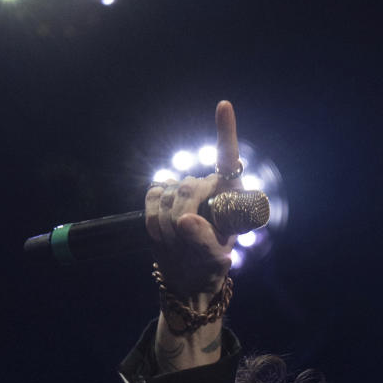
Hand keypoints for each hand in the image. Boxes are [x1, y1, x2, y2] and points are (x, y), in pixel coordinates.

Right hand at [145, 100, 241, 299]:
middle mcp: (208, 185)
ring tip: (178, 244)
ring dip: (168, 224)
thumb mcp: (214, 259)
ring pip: (168, 193)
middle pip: (190, 186)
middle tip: (187, 242)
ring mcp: (183, 189)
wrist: (186, 276)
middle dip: (184, 216)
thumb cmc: (209, 265)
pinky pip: (151, 196)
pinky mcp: (161, 195)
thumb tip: (185, 220)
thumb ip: (204, 240)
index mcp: (231, 194)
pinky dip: (153, 218)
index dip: (225, 132)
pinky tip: (163, 234)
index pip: (228, 159)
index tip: (223, 106)